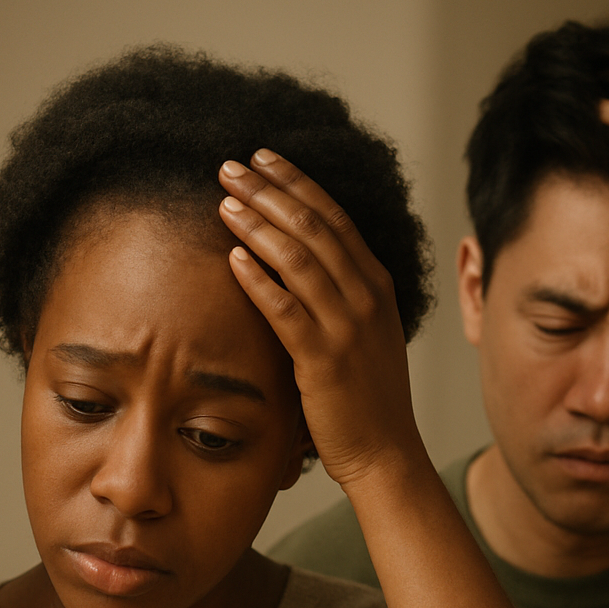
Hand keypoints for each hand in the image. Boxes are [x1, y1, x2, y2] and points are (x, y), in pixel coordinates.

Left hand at [216, 151, 425, 492]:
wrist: (385, 450)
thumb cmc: (365, 395)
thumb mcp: (363, 332)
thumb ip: (337, 295)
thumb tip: (294, 262)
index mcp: (375, 284)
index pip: (334, 216)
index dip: (297, 182)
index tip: (263, 157)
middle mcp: (365, 296)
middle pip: (313, 226)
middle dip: (268, 190)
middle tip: (230, 166)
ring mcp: (347, 326)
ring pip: (298, 259)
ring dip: (257, 224)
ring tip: (223, 200)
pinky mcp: (324, 359)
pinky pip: (287, 310)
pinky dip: (259, 280)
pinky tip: (232, 259)